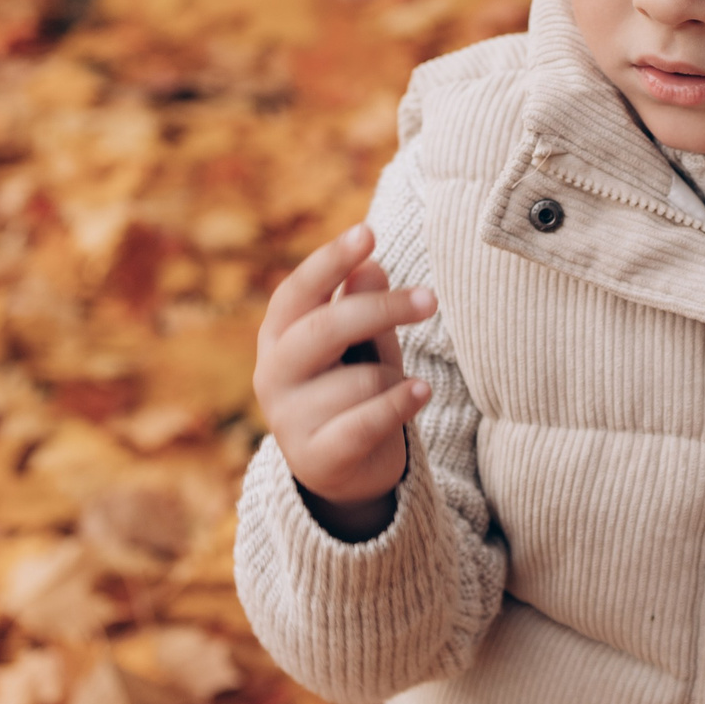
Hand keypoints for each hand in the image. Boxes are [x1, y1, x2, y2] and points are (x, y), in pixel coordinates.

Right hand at [252, 222, 434, 538]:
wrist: (345, 471)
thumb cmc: (354, 390)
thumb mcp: (363, 343)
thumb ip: (364, 308)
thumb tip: (370, 265)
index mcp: (278, 335)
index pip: (298, 291)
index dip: (331, 260)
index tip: (368, 232)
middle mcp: (272, 373)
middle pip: (327, 326)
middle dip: (384, 309)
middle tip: (432, 298)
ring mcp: (288, 419)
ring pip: (362, 379)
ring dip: (394, 381)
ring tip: (398, 391)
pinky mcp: (314, 458)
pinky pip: (366, 421)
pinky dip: (400, 404)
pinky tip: (421, 392)